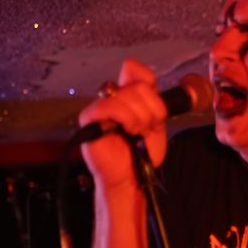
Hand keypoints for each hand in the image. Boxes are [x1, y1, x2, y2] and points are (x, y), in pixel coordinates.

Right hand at [79, 58, 167, 191]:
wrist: (130, 177)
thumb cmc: (141, 154)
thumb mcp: (157, 127)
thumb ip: (155, 104)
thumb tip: (150, 84)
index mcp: (130, 96)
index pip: (136, 70)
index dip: (151, 88)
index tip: (156, 113)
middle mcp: (114, 98)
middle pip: (138, 86)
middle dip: (150, 112)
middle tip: (145, 129)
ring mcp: (101, 107)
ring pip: (126, 96)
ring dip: (138, 119)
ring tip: (135, 133)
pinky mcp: (89, 118)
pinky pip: (107, 106)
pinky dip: (123, 118)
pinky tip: (125, 131)